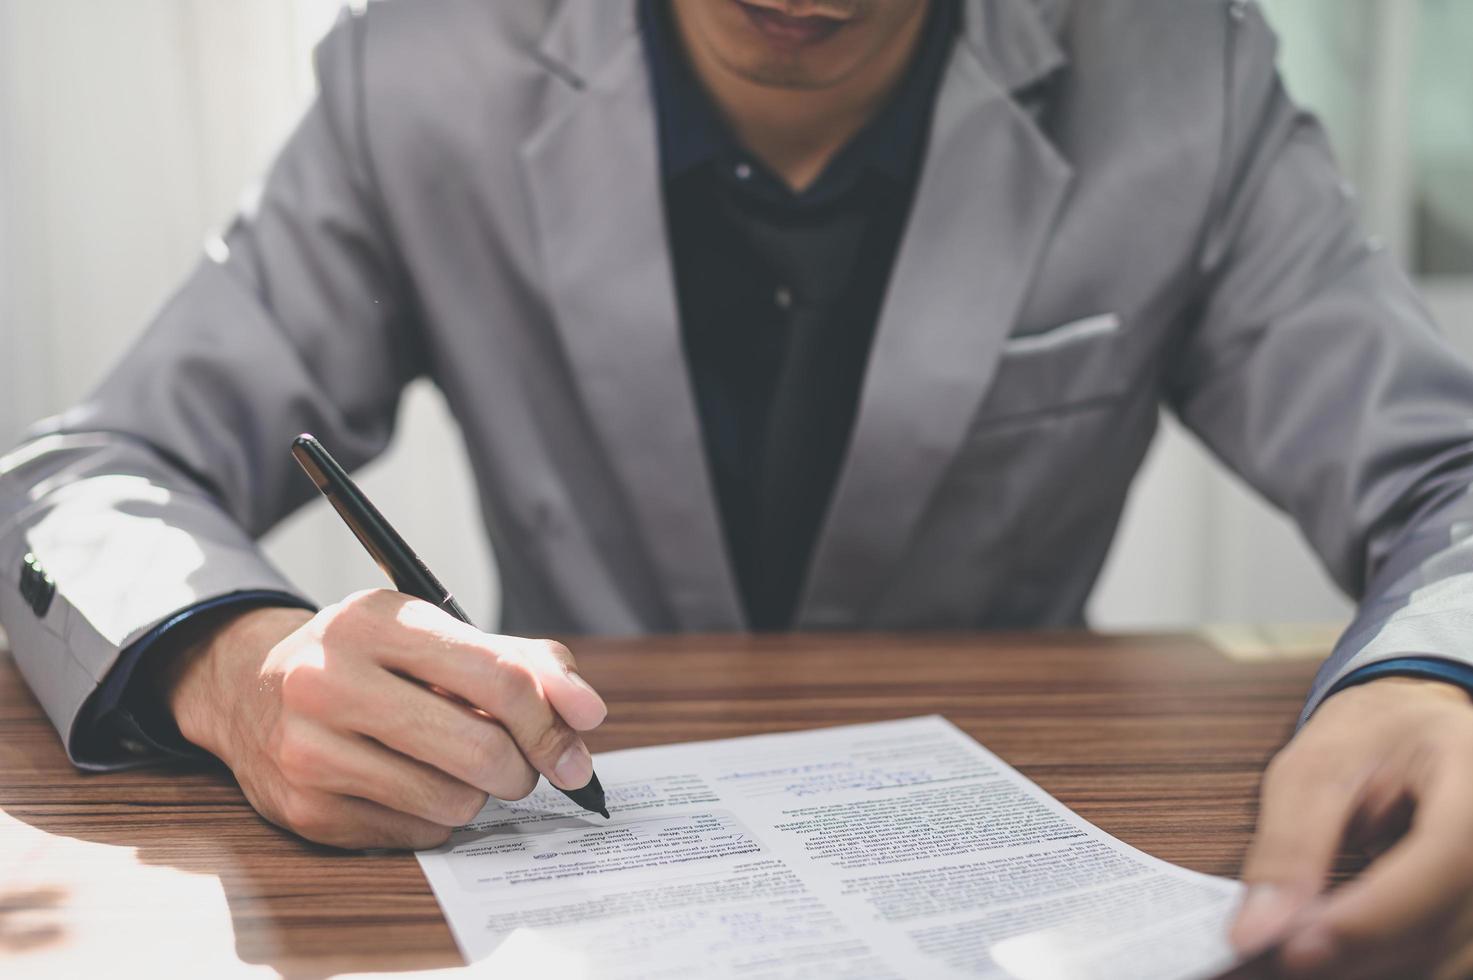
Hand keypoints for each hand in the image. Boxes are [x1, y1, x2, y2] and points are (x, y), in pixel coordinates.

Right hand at [157, 589, 606, 849]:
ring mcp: (309, 749)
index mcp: (375, 621)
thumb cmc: (371, 659)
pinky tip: (410, 784)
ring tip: (451, 764)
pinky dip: (435, 817)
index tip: (578, 744)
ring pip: (455, 800)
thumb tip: (587, 713)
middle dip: (520, 766)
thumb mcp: (437, 635)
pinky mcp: (305, 810)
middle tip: (516, 762)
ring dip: (476, 792)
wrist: (251, 689)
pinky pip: (419, 833)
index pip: (498, 678)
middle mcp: (330, 681)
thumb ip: (525, 663)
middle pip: (482, 750)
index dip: (552, 719)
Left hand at [1231, 675, 1472, 977]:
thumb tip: (1256, 931)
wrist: (1413, 729)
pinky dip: (1385, 958)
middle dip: (1358, 947)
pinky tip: (1335, 948)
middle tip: (1278, 955)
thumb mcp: (1312, 771)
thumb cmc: (1368, 738)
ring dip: (1368, 963)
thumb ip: (1288, 849)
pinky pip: (1444, 954)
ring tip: (1296, 948)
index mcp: (1470, 768)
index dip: (1378, 911)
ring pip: (1449, 952)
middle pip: (1448, 918)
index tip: (1298, 946)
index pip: (1447, 854)